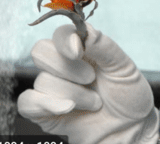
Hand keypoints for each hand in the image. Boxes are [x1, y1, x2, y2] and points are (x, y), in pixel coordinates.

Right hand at [17, 23, 159, 143]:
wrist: (131, 129)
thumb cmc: (129, 95)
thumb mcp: (122, 65)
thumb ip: (101, 45)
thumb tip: (82, 30)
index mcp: (83, 48)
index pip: (60, 34)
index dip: (64, 40)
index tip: (78, 52)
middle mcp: (64, 65)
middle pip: (40, 51)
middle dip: (67, 67)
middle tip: (91, 78)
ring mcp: (53, 88)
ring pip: (43, 80)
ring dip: (73, 93)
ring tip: (95, 102)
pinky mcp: (44, 112)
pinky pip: (27, 102)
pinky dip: (47, 105)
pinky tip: (68, 108)